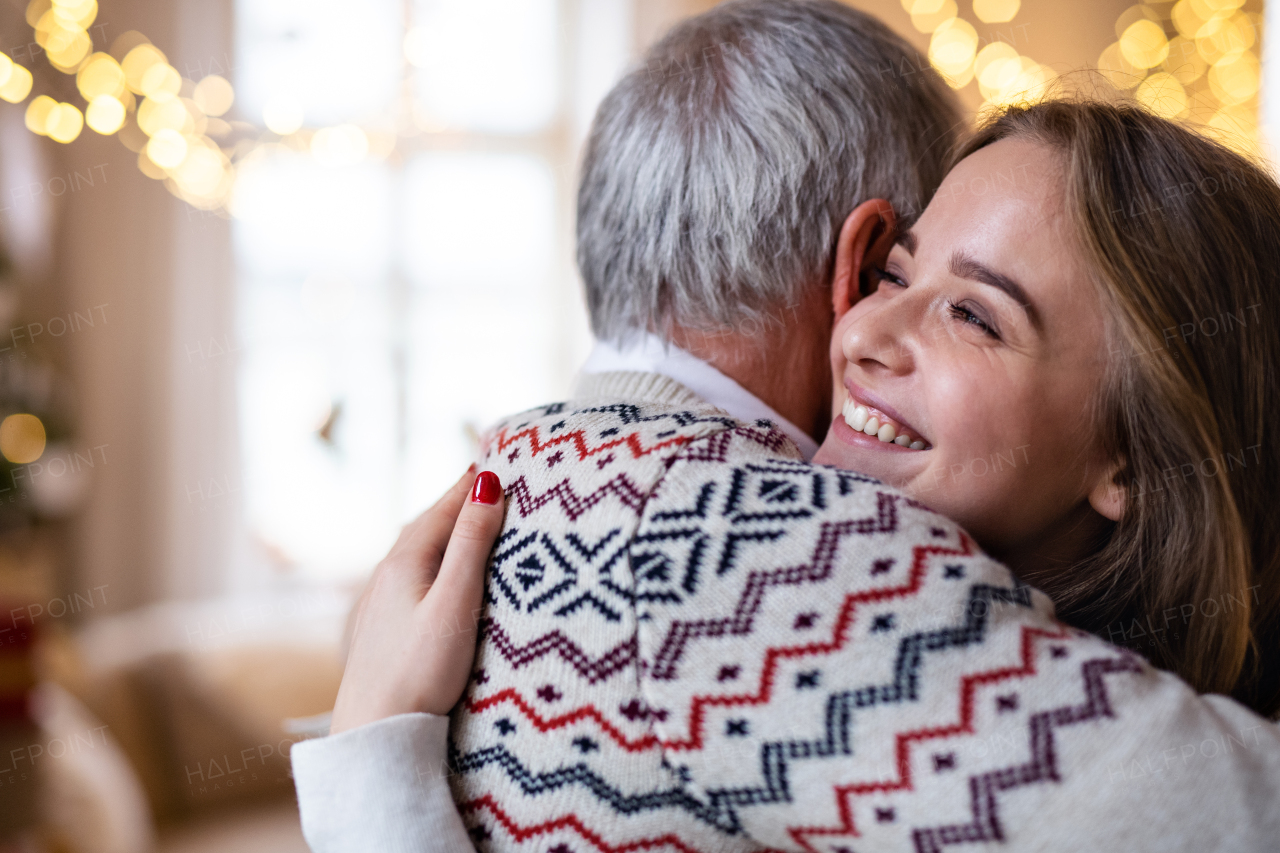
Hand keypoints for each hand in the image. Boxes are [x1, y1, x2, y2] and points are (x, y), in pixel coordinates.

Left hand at [329, 466, 504, 733]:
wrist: (374, 732)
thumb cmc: (420, 670)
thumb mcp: (455, 601)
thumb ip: (472, 544)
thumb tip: (486, 482)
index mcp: (405, 561)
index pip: (444, 507)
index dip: (471, 483)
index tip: (494, 457)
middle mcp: (387, 575)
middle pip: (428, 525)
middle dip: (458, 501)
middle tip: (486, 479)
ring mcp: (380, 603)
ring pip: (417, 551)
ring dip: (445, 531)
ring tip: (467, 519)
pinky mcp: (383, 630)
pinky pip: (412, 577)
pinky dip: (434, 560)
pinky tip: (437, 574)